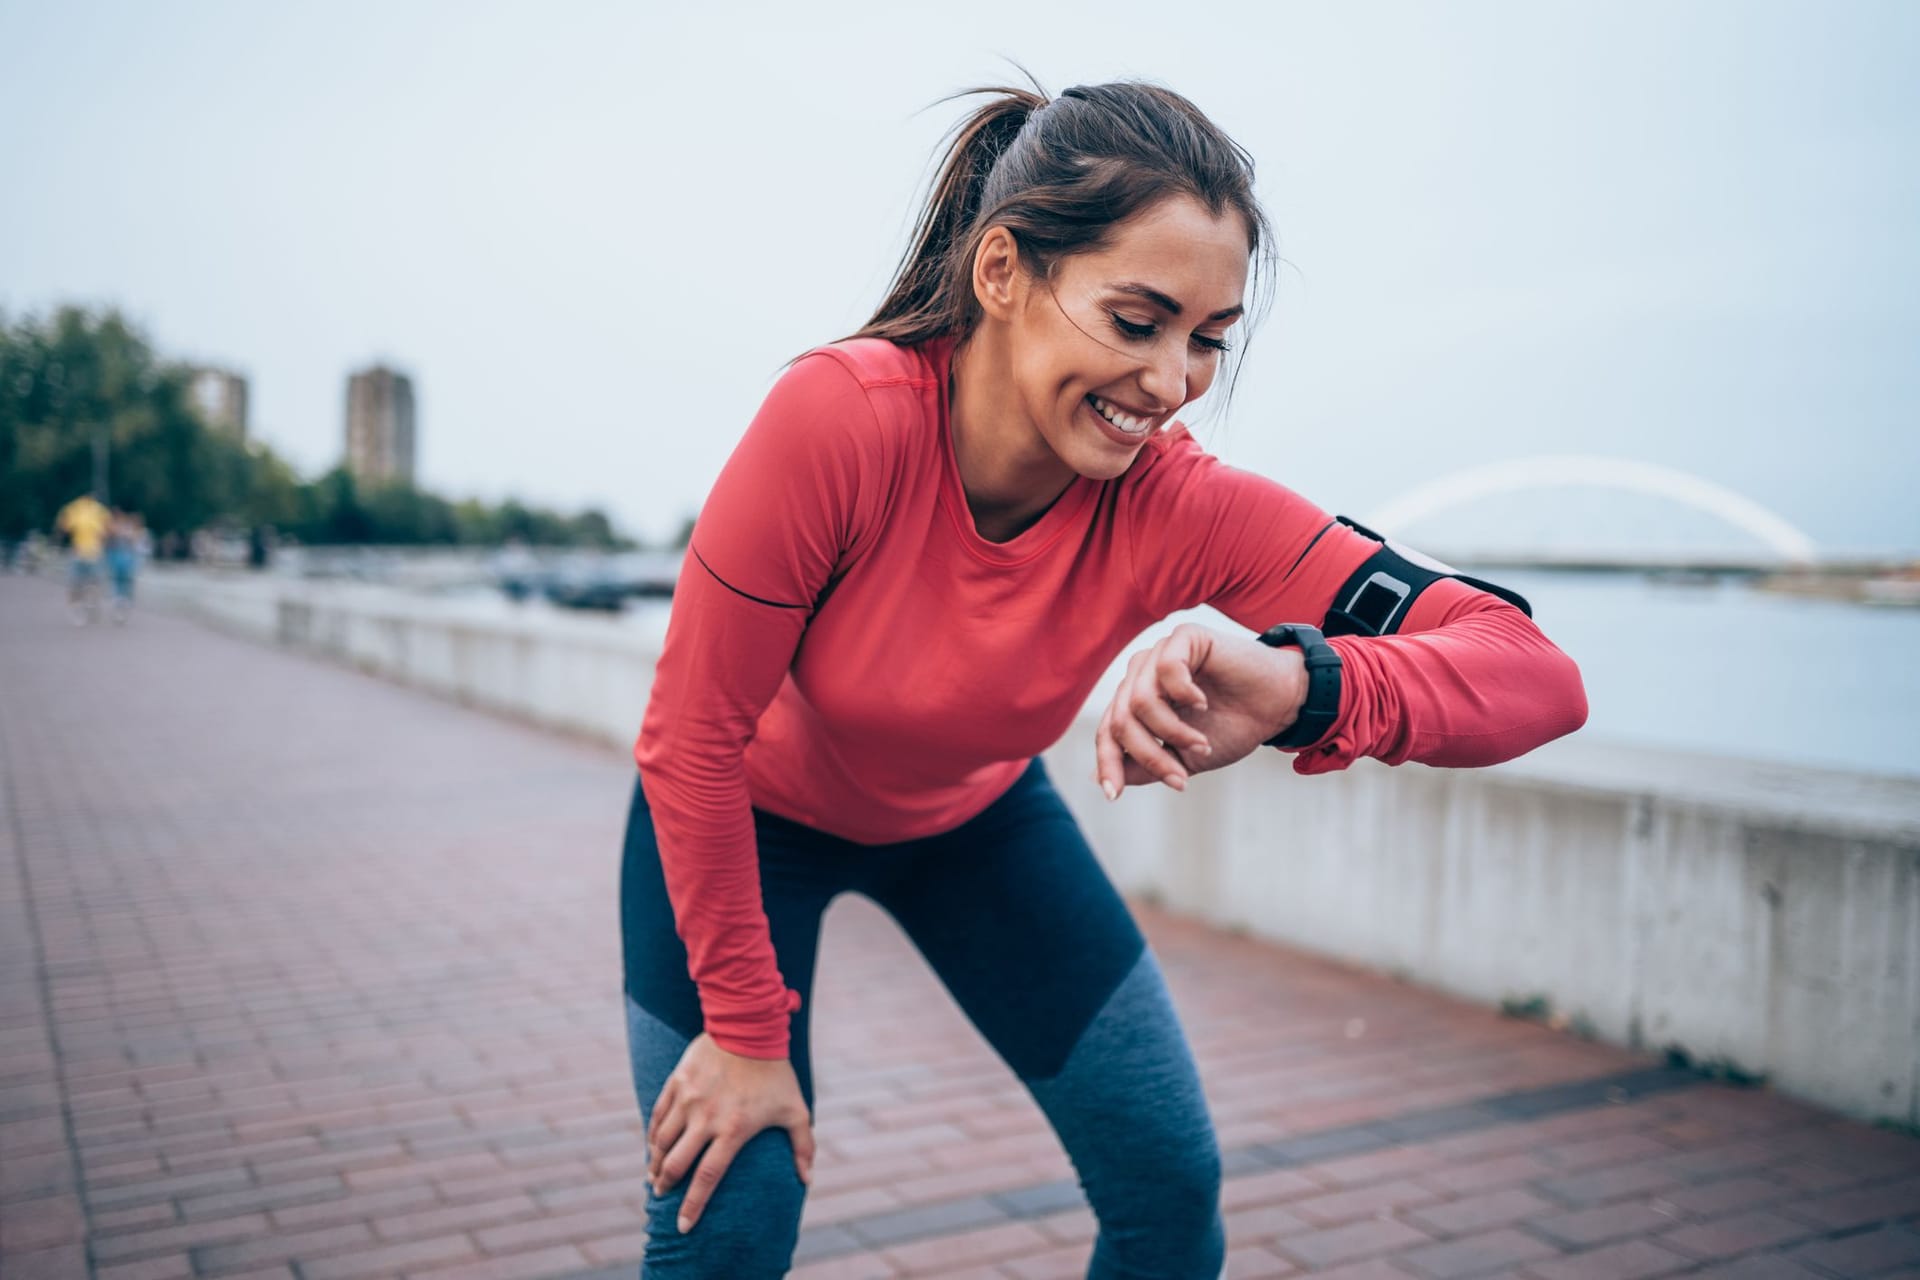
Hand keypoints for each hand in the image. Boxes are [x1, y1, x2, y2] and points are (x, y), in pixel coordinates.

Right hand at [647, 1032, 813, 1233]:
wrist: (749, 1026)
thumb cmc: (775, 1072)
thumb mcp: (796, 1109)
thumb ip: (802, 1146)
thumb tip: (806, 1179)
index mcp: (733, 1129)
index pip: (707, 1178)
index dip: (694, 1205)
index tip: (684, 1227)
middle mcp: (706, 1118)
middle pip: (677, 1164)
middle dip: (666, 1185)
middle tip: (661, 1196)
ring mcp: (688, 1099)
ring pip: (662, 1141)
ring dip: (656, 1162)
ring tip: (654, 1176)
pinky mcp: (677, 1082)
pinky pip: (658, 1115)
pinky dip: (653, 1135)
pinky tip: (653, 1146)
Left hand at [1094, 623, 1306, 798]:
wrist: (1278, 704)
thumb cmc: (1231, 727)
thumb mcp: (1183, 757)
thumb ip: (1146, 765)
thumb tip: (1102, 780)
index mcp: (1136, 700)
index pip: (1108, 731)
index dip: (1108, 764)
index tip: (1113, 796)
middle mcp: (1141, 674)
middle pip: (1121, 720)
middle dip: (1149, 756)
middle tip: (1181, 779)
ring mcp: (1160, 653)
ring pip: (1140, 701)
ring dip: (1173, 732)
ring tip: (1202, 745)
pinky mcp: (1185, 637)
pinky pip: (1167, 669)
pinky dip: (1185, 694)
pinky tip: (1204, 704)